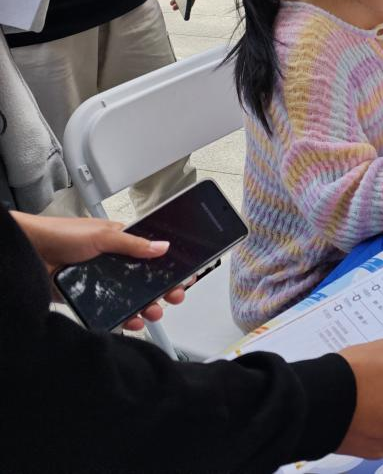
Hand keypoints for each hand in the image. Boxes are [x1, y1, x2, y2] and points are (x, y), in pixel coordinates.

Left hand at [13, 212, 187, 329]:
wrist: (28, 252)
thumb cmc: (59, 233)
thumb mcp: (102, 235)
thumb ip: (133, 243)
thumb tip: (162, 246)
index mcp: (121, 241)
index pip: (152, 254)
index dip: (169, 265)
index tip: (183, 276)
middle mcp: (113, 261)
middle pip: (145, 278)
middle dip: (162, 289)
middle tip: (173, 297)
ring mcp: (101, 279)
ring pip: (129, 296)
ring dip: (145, 305)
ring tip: (153, 311)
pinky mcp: (87, 295)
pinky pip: (109, 309)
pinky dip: (122, 317)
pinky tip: (130, 320)